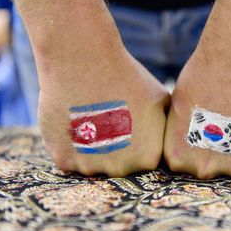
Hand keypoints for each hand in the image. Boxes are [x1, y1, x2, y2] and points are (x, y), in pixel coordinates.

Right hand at [39, 52, 169, 176]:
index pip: (145, 161)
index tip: (133, 127)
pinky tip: (75, 121)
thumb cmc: (127, 78)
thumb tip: (167, 137)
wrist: (85, 61)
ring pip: (93, 164)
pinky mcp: (63, 159)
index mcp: (147, 158)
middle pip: (120, 166)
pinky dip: (72, 144)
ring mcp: (90, 167)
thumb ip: (164, 128)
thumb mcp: (161, 101)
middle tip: (111, 123)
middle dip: (118, 150)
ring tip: (92, 119)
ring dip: (93, 149)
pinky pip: (70, 158)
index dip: (139, 143)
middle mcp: (120, 169)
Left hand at [163, 52, 230, 178]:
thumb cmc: (202, 79)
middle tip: (219, 121)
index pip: (182, 162)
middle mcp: (203, 169)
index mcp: (178, 157)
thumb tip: (185, 147)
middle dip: (212, 149)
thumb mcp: (177, 109)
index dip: (191, 142)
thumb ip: (180, 137)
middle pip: (207, 166)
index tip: (198, 125)